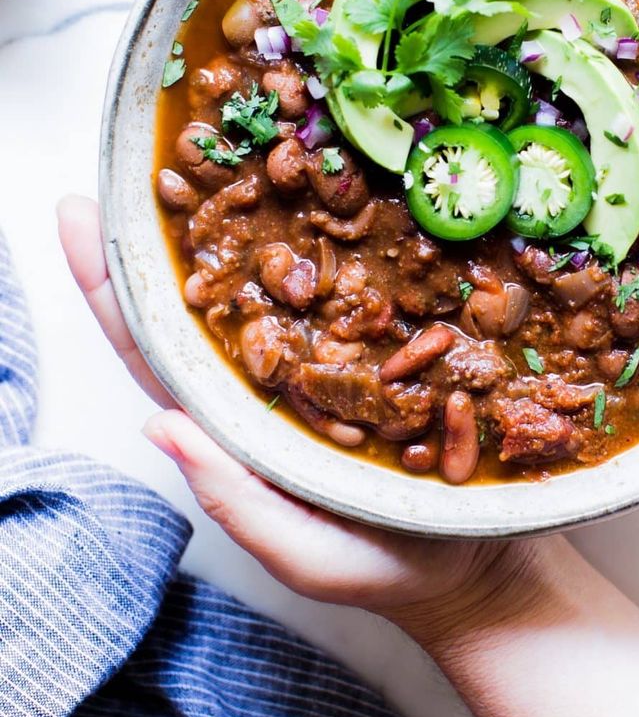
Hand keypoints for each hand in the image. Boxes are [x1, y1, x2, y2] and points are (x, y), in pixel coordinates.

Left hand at [57, 195, 550, 644]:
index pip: (156, 350)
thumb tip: (155, 426)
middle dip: (175, 223)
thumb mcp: (302, 553)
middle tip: (148, 153)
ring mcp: (327, 351)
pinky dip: (332, 230)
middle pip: (207, 294)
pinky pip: (349, 278)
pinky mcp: (383, 340)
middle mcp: (273, 376)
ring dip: (251, 211)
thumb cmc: (383, 569)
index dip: (112, 288)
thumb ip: (234, 497)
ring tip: (229, 147)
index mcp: (236, 421)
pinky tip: (328, 185)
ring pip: (276, 274)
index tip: (79, 216)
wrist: (481, 566)